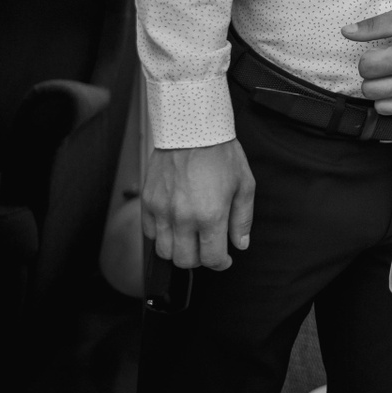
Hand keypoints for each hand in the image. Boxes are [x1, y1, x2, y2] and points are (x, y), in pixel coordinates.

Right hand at [142, 139, 255, 271]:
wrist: (191, 129)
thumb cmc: (221, 153)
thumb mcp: (244, 184)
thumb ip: (242, 218)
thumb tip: (240, 244)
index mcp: (210, 215)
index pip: (212, 258)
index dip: (221, 263)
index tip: (224, 260)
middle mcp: (183, 218)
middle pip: (184, 261)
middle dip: (199, 260)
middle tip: (207, 248)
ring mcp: (162, 211)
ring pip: (164, 251)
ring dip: (178, 250)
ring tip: (191, 238)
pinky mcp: (148, 202)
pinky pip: (149, 232)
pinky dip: (161, 235)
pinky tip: (174, 224)